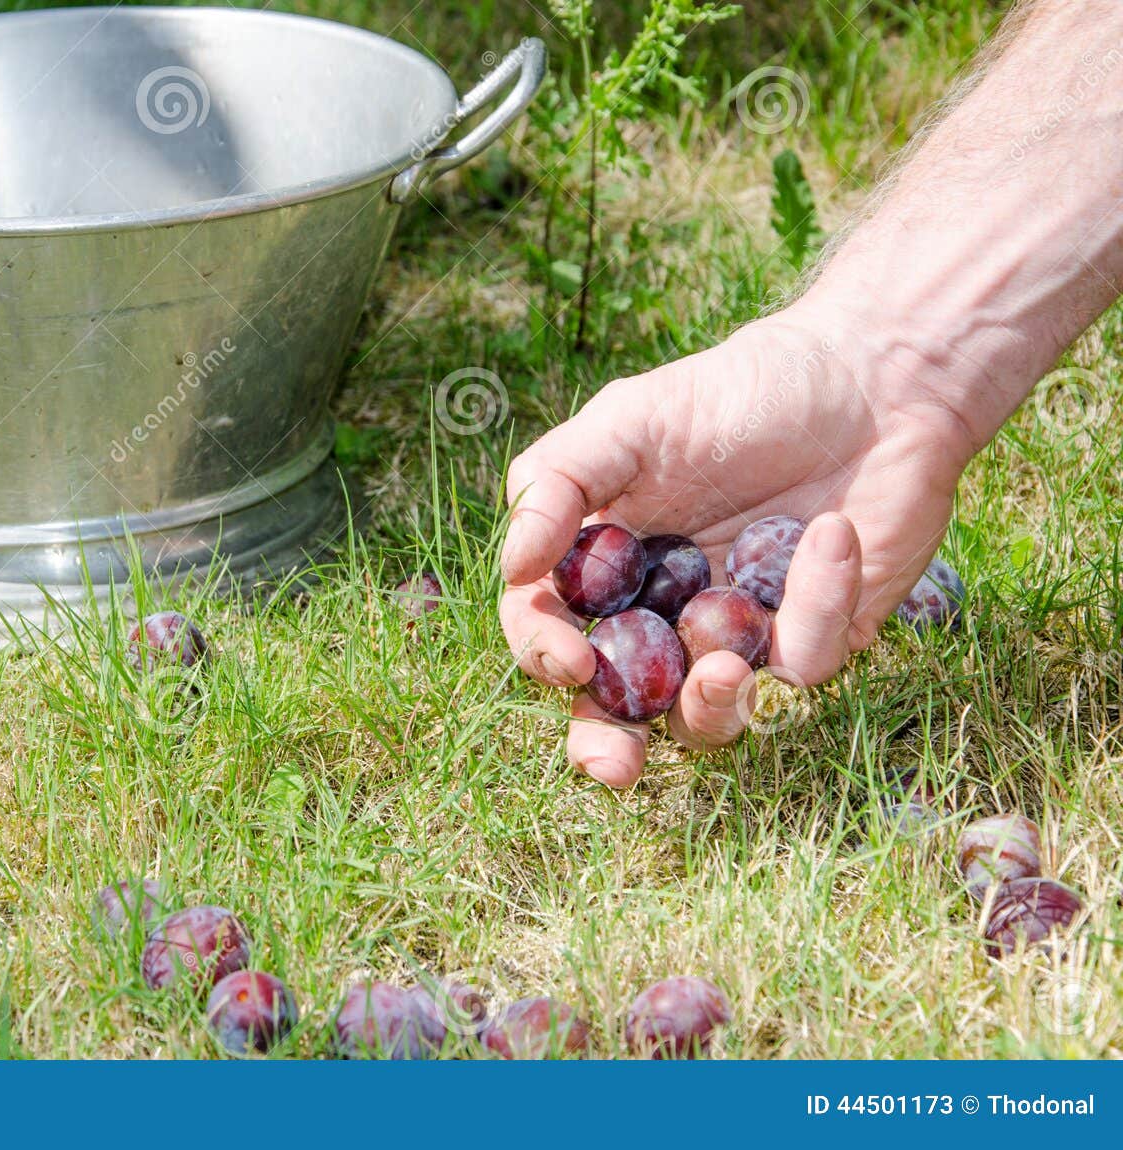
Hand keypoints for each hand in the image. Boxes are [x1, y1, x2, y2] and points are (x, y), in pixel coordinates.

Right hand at [499, 305, 976, 786]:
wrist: (869, 378)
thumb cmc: (736, 394)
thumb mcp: (630, 421)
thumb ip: (557, 482)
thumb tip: (513, 564)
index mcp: (602, 570)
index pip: (552, 633)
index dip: (547, 656)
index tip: (571, 658)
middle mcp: (660, 618)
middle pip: (617, 710)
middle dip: (608, 748)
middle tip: (614, 766)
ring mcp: (735, 640)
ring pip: (709, 718)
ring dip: (711, 708)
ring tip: (727, 670)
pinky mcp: (813, 642)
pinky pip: (801, 662)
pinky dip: (815, 601)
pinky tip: (828, 532)